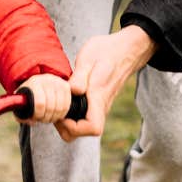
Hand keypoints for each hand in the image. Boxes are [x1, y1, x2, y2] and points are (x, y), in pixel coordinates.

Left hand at [17, 74, 71, 125]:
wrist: (37, 85)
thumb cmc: (28, 96)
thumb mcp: (21, 104)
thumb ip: (22, 116)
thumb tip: (32, 121)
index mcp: (34, 82)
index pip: (39, 103)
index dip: (38, 114)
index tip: (36, 118)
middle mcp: (47, 79)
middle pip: (51, 106)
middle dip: (46, 117)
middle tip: (42, 119)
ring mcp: (58, 82)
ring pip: (60, 107)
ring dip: (54, 117)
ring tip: (48, 117)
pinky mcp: (66, 86)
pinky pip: (66, 105)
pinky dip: (62, 113)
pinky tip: (56, 114)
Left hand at [55, 25, 155, 140]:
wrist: (125, 48)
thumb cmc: (107, 52)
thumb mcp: (89, 58)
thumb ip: (79, 76)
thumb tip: (72, 91)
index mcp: (99, 97)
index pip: (93, 128)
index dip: (74, 128)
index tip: (62, 115)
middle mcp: (101, 106)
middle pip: (85, 132)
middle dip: (67, 128)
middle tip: (55, 110)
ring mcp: (100, 105)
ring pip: (84, 126)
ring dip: (68, 121)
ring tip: (58, 104)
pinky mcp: (97, 101)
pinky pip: (84, 116)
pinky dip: (72, 113)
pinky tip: (64, 99)